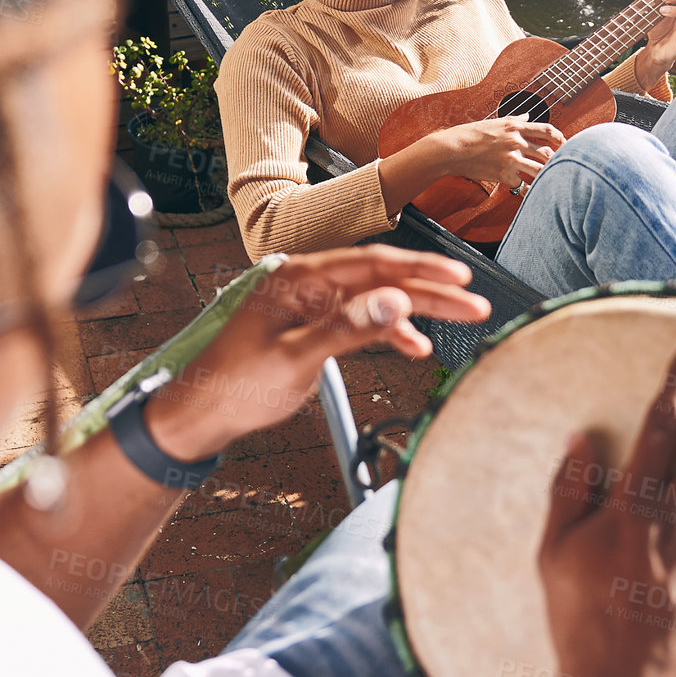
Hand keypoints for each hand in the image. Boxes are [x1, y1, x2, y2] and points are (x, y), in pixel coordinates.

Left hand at [145, 247, 489, 459]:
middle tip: (474, 302)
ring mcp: (310, 304)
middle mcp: (306, 283)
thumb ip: (346, 329)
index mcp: (298, 278)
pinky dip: (387, 331)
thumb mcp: (296, 360)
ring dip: (415, 311)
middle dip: (430, 289)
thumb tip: (395, 302)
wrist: (201, 412)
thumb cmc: (236, 385)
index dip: (421, 270)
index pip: (371, 264)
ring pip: (375, 298)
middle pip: (380, 278)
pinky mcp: (312, 325)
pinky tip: (413, 345)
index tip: (460, 278)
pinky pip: (360, 319)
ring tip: (459, 318)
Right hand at [436, 116, 565, 190]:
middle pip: (547, 152)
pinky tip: (527, 192)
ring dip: (547, 175)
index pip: (546, 130)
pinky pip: (521, 184)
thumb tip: (528, 116)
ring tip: (551, 180)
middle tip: (563, 165)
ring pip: (539, 170)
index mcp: (514, 127)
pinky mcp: (504, 174)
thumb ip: (514, 120)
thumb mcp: (493, 122)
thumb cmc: (469, 134)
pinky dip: (525, 189)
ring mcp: (511, 159)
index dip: (560, 137)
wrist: (452, 149)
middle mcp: (516, 142)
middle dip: (557, 159)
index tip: (564, 143)